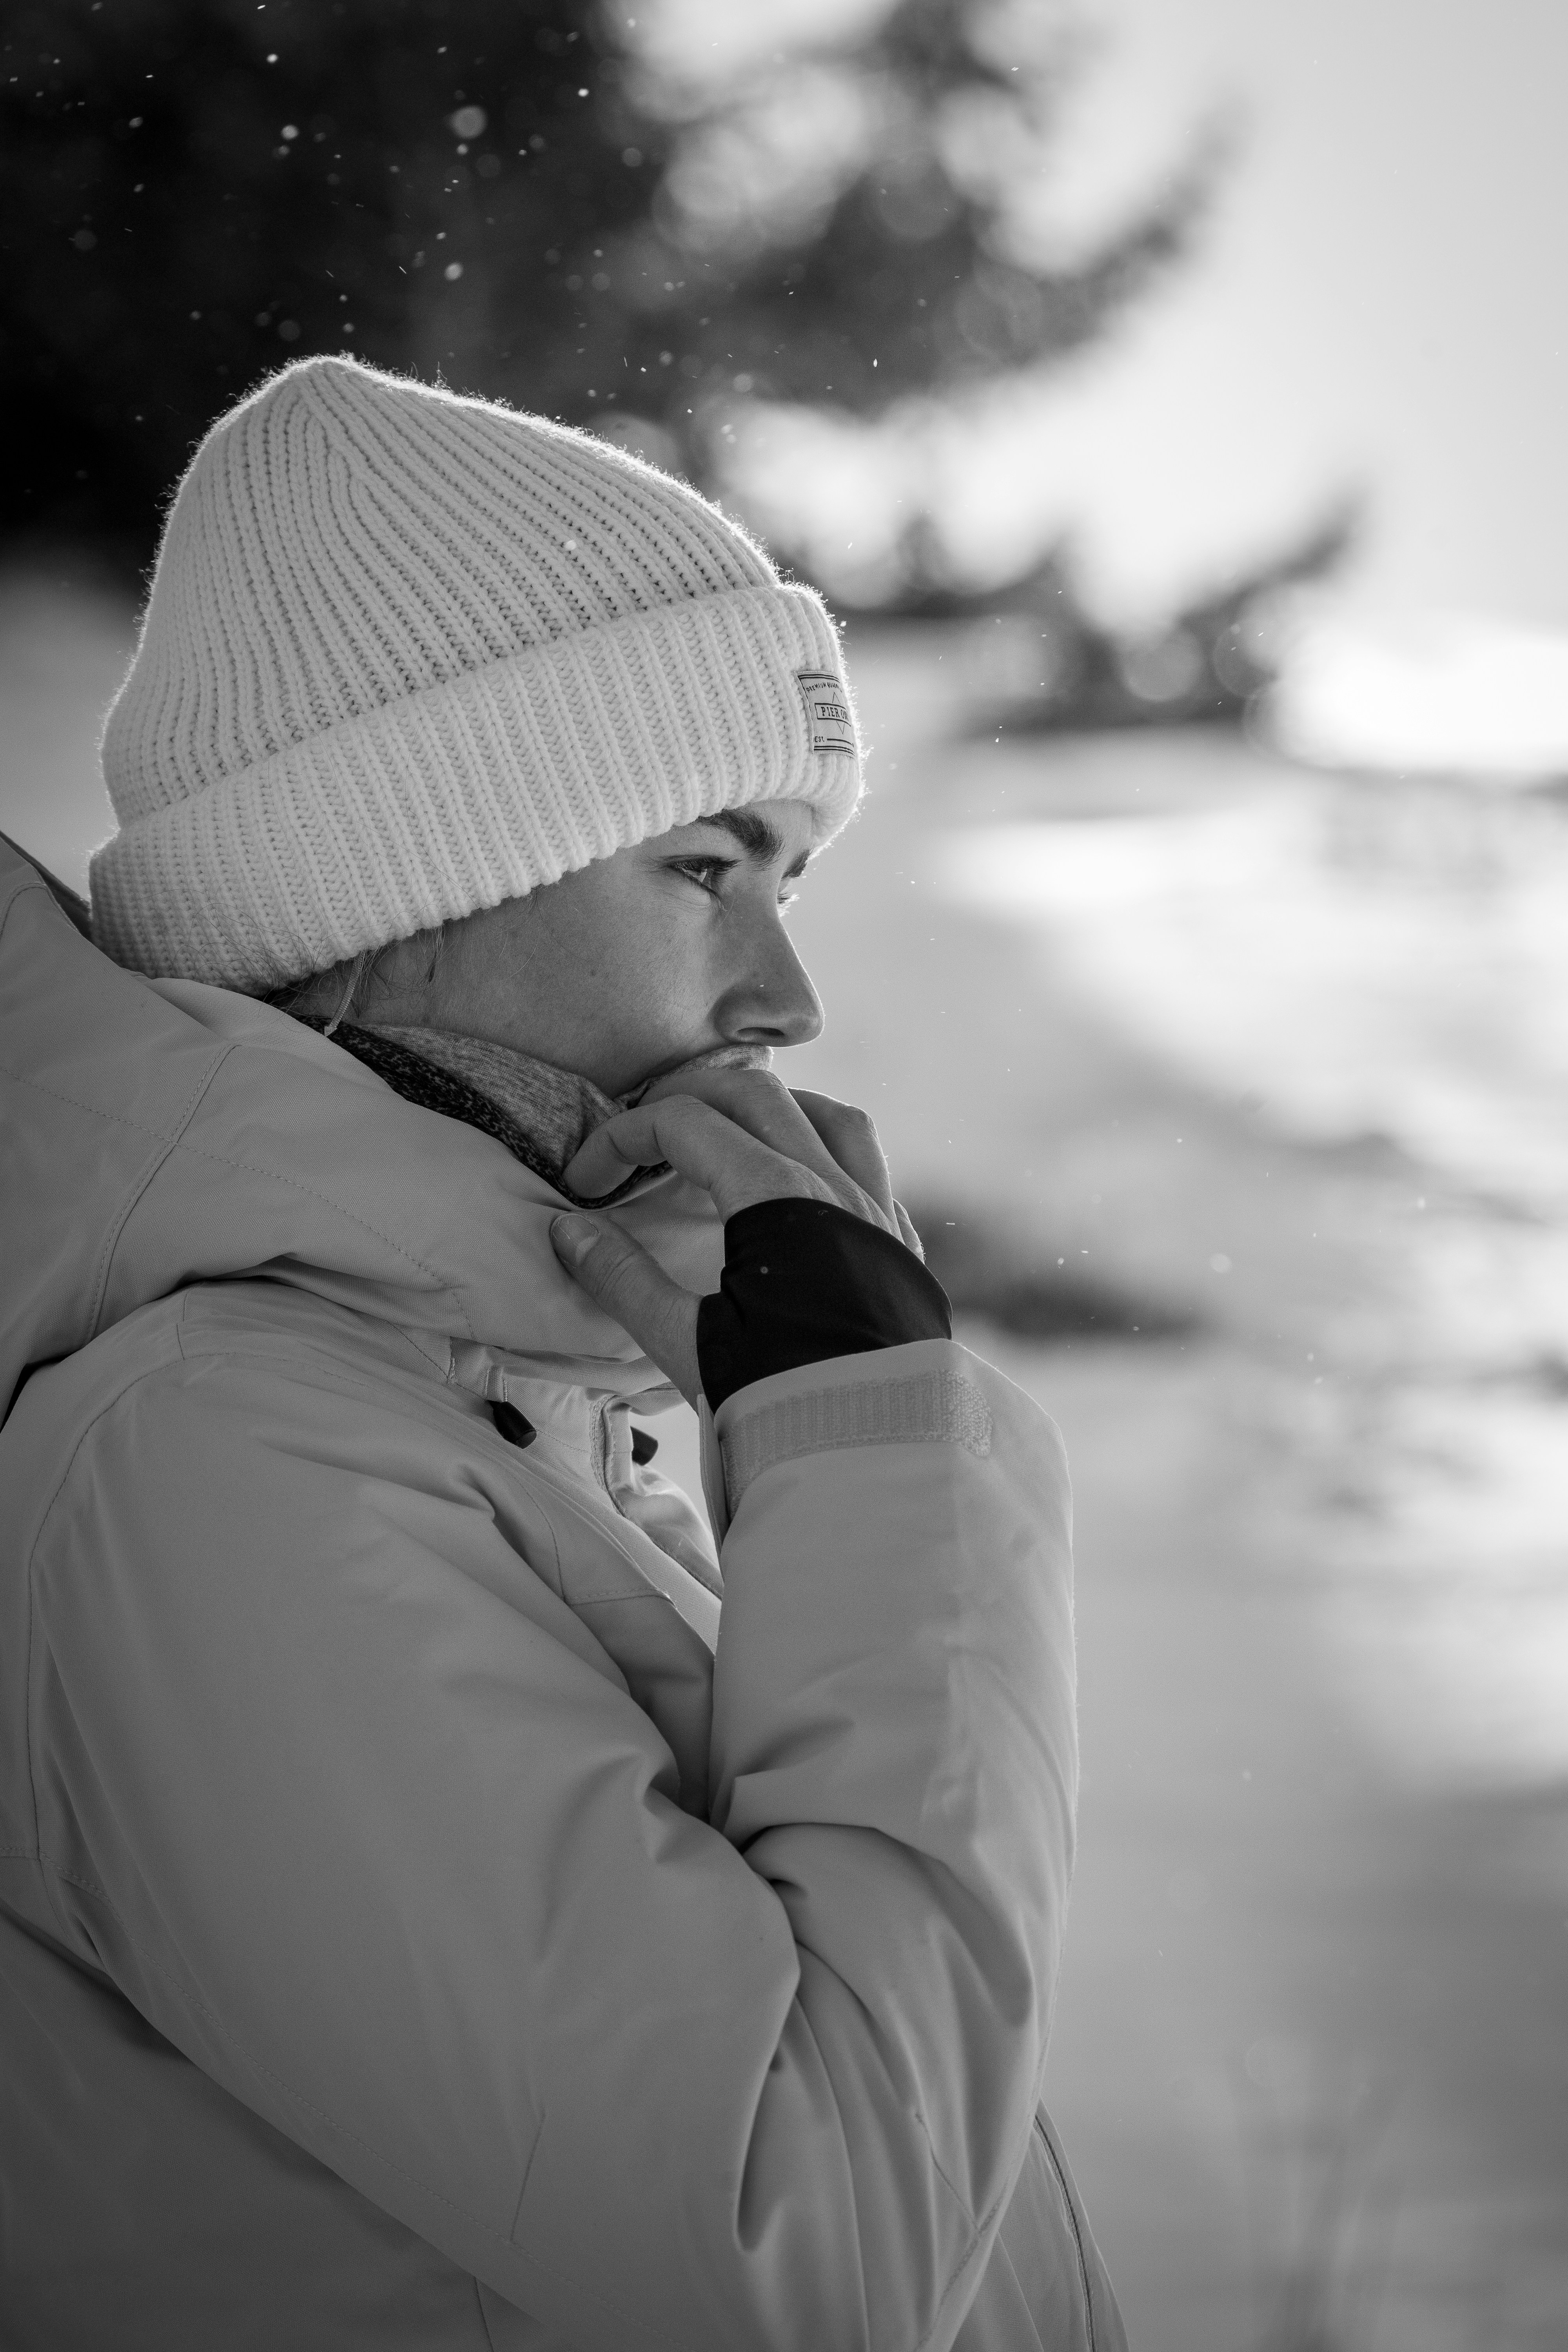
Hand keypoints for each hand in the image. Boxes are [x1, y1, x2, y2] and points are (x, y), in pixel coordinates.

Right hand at [549, 1068, 919, 1405]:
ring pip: (829, 1116)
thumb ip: (624, 1280)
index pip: (685, 1125)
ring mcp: (878, 1214)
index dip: (623, 1139)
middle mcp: (836, 1188)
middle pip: (755, 1095)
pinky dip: (829, 1151)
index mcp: (776, 1198)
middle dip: (689, 1097)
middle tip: (645, 1133)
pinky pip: (871, 1166)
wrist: (882, 1458)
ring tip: (728, 1135)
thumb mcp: (686, 1346)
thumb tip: (568, 1230)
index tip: (588, 1183)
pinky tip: (806, 1183)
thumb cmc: (781, 1403)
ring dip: (771, 1110)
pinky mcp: (903, 1249)